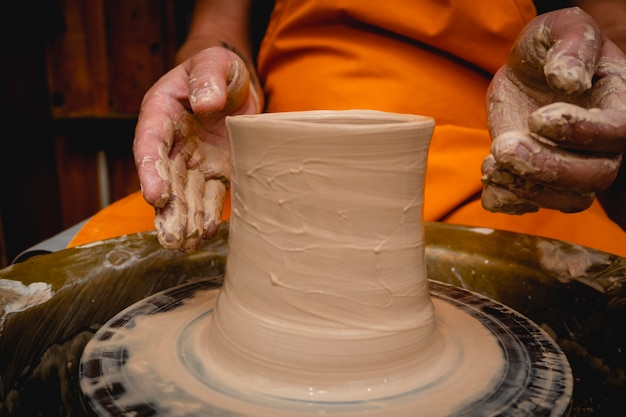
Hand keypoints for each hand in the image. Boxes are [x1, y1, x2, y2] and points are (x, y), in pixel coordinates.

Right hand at [133, 47, 260, 251]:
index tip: (155, 195)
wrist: (235, 84)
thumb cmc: (218, 69)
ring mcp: (193, 161)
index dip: (150, 171)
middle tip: (170, 238)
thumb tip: (206, 103)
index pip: (150, 144)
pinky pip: (210, 196)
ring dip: (185, 220)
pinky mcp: (215, 172)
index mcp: (161, 113)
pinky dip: (208, 215)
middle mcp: (172, 143)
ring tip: (186, 244)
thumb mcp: (213, 61)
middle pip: (166, 179)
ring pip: (185, 194)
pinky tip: (207, 233)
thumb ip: (208, 77)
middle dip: (167, 210)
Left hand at [482, 7, 625, 213]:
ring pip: (568, 200)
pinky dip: (506, 199)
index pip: (619, 131)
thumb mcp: (564, 28)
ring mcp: (570, 167)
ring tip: (493, 162)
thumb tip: (568, 80)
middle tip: (504, 146)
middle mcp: (601, 145)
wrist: (524, 72)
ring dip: (527, 188)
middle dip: (548, 168)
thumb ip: (572, 46)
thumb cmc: (550, 47)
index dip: (582, 132)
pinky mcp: (537, 180)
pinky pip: (529, 206)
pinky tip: (489, 174)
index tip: (538, 117)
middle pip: (595, 176)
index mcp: (617, 105)